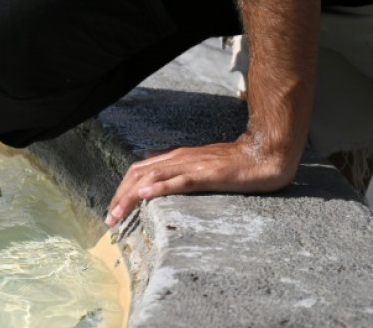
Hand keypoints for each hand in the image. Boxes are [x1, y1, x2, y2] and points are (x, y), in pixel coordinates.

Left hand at [104, 136, 297, 226]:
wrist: (263, 154)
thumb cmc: (232, 160)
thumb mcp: (197, 160)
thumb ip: (173, 162)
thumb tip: (149, 161)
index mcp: (174, 157)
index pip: (138, 170)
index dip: (121, 188)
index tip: (112, 209)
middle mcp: (177, 159)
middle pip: (138, 174)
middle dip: (120, 196)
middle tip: (109, 218)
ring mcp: (191, 166)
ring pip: (152, 178)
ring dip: (131, 196)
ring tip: (117, 213)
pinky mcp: (207, 175)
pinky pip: (179, 181)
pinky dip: (159, 188)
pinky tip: (145, 195)